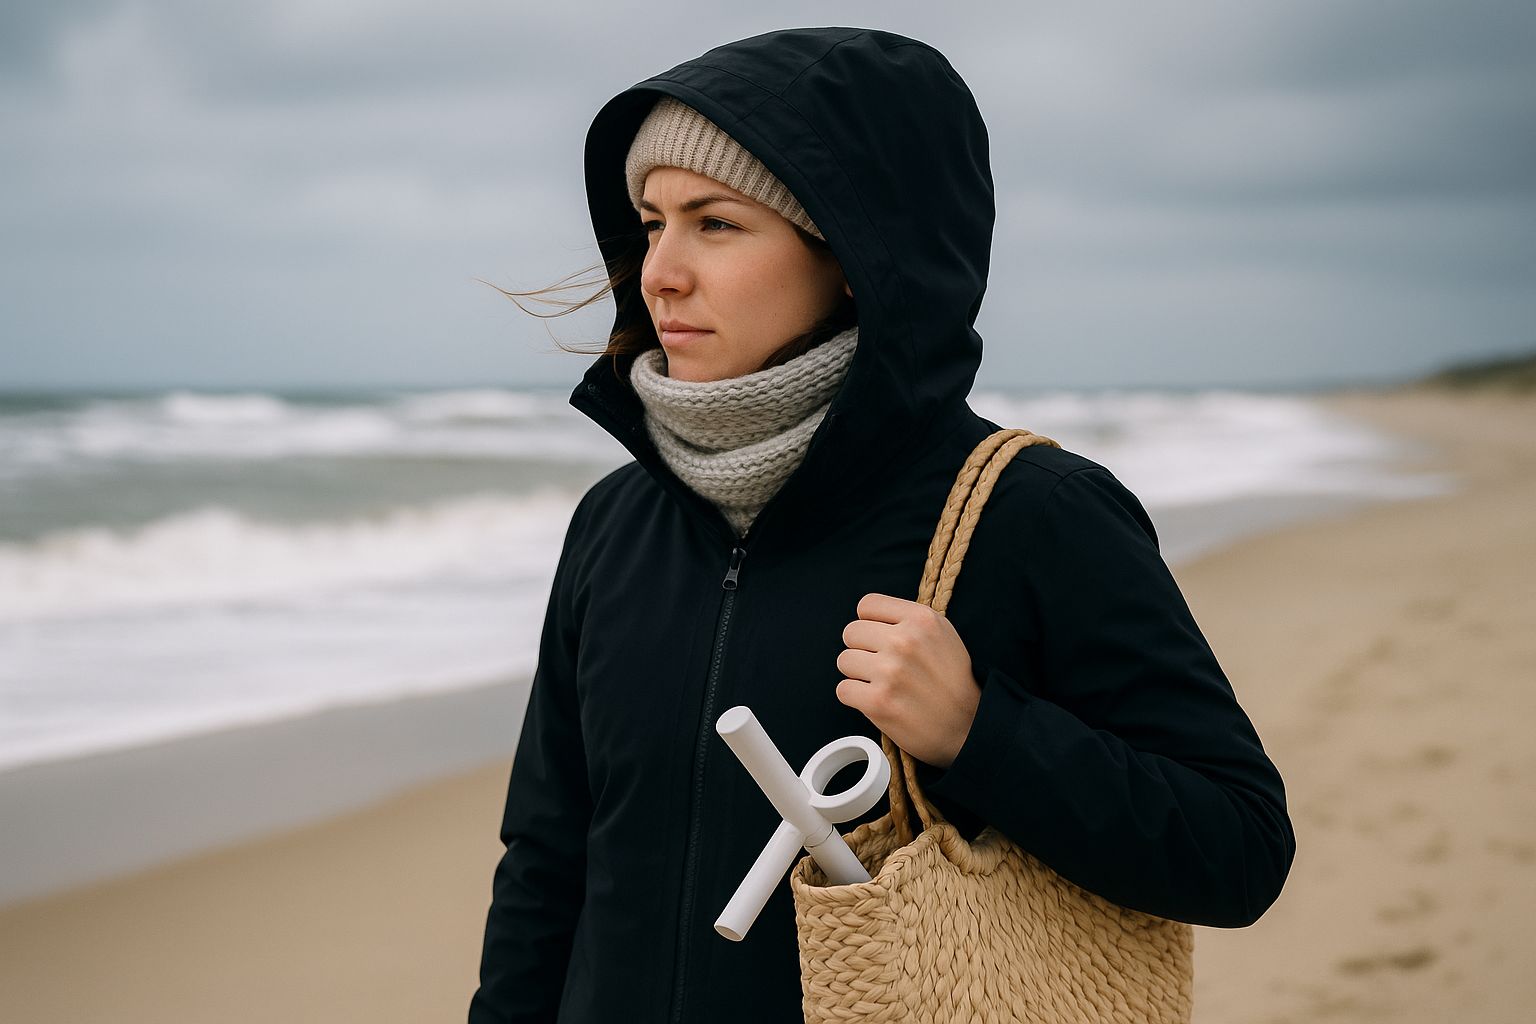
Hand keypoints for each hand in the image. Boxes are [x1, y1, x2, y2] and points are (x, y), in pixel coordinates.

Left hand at [835, 593, 980, 769]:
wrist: (968, 726)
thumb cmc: (952, 680)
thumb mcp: (942, 634)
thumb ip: (907, 620)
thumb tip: (868, 616)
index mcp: (921, 619)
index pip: (867, 605)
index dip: (870, 623)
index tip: (880, 638)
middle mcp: (905, 641)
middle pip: (851, 632)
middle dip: (863, 649)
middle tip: (882, 665)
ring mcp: (890, 671)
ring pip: (844, 661)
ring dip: (858, 674)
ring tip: (882, 684)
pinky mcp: (878, 701)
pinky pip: (843, 690)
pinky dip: (856, 698)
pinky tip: (877, 700)